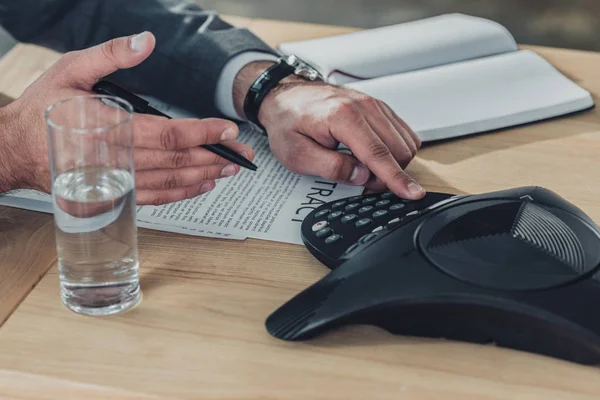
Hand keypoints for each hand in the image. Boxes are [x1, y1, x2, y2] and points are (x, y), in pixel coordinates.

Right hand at [0, 32, 253, 204]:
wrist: (14, 149)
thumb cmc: (43, 109)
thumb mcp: (71, 69)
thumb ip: (110, 56)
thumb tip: (146, 42)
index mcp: (110, 127)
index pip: (168, 132)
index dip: (203, 132)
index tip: (229, 130)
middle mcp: (117, 159)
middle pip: (176, 160)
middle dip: (215, 156)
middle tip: (243, 155)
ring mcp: (116, 181)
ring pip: (170, 181)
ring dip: (204, 175)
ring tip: (230, 169)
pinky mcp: (113, 194)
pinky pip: (155, 198)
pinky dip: (181, 193)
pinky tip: (201, 185)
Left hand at [234, 62, 423, 199]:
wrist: (285, 96)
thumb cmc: (288, 122)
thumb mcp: (297, 154)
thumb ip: (331, 168)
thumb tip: (361, 177)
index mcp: (343, 117)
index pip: (378, 154)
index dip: (397, 178)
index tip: (413, 193)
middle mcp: (364, 106)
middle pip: (398, 150)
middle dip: (388, 174)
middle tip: (362, 180)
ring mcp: (374, 104)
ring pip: (404, 142)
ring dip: (392, 162)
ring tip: (363, 166)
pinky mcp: (379, 107)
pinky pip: (402, 133)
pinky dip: (395, 149)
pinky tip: (374, 154)